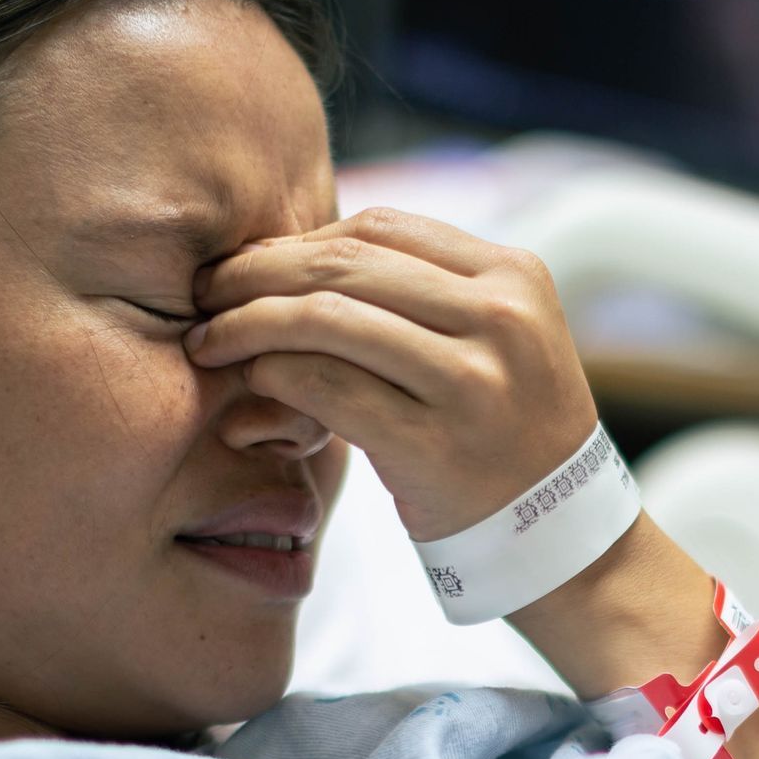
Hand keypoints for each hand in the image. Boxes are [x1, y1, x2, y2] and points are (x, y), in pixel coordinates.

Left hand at [187, 207, 600, 541]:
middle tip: (204, 293)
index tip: (247, 265)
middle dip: (256, 273)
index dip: (299, 241)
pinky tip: (249, 383)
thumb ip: (411, 293)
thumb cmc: (495, 429)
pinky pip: (327, 387)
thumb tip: (280, 254)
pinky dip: (273, 376)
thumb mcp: (488, 338)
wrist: (554, 532)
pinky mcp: (435, 445)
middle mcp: (500, 318)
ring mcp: (472, 381)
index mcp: (511, 275)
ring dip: (247, 324)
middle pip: (344, 265)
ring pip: (327, 319)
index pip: (379, 227)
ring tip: (209, 342)